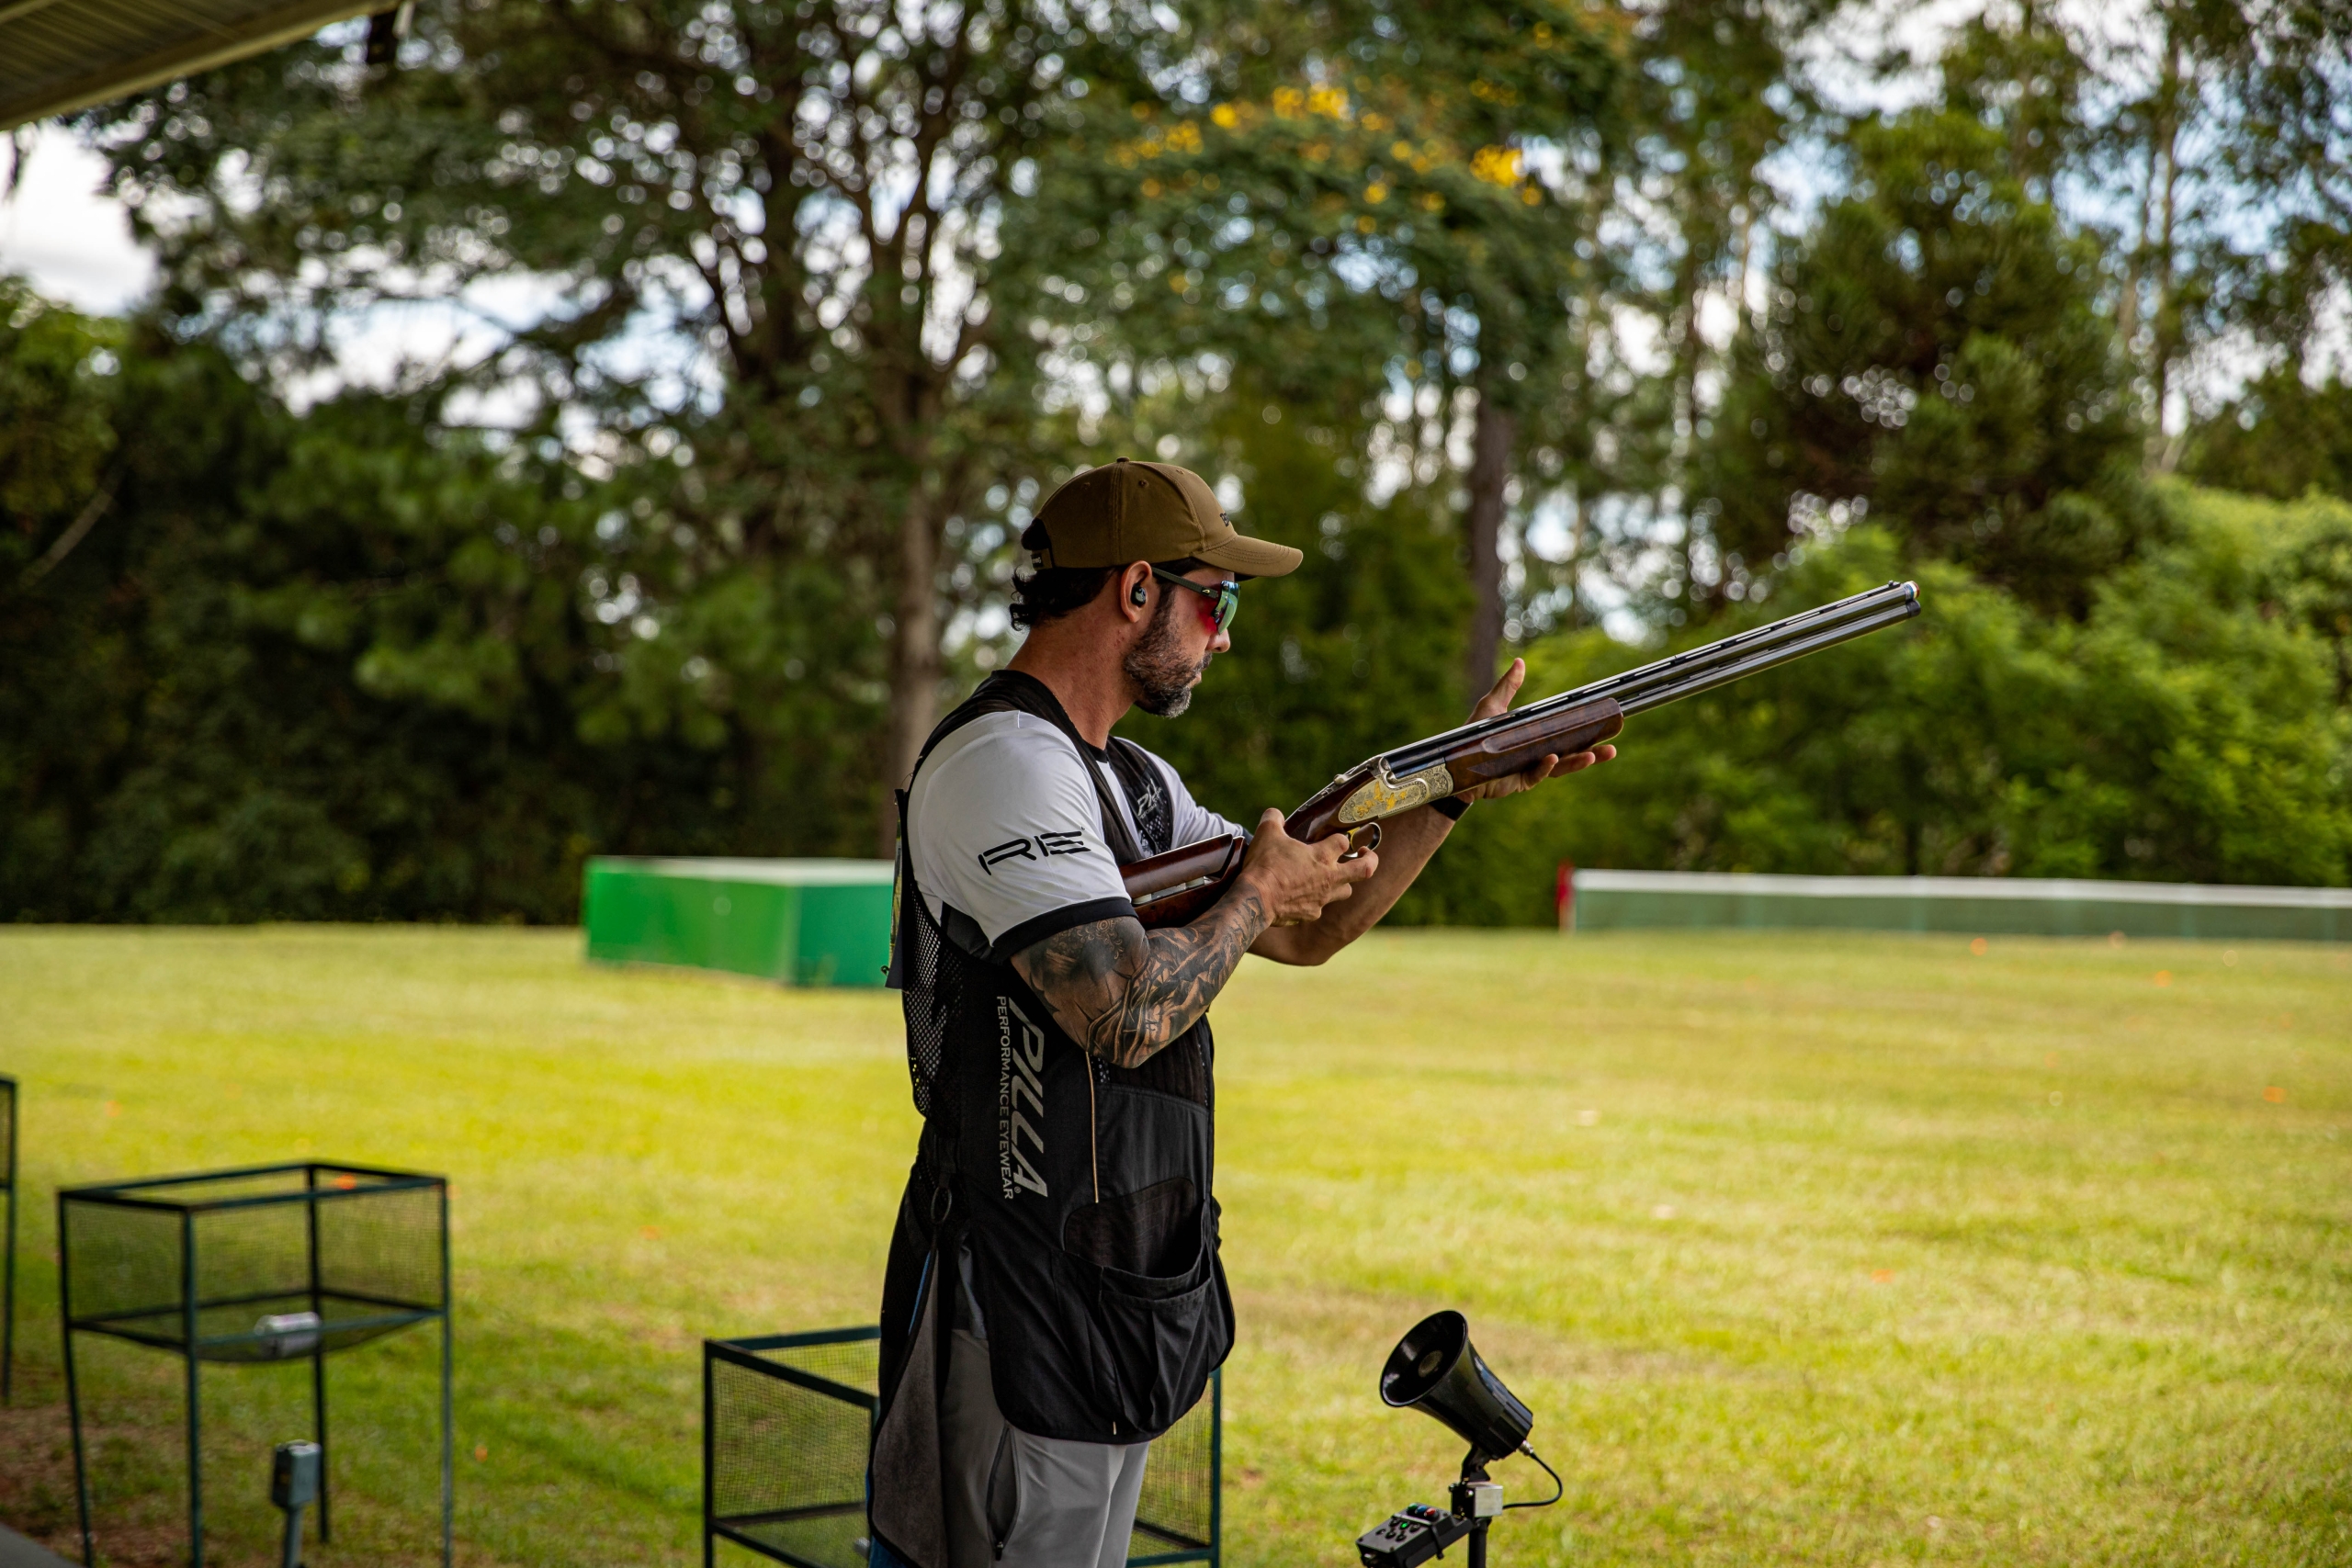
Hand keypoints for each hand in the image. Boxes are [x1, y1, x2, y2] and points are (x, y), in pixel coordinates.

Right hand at [1237, 808, 1378, 925]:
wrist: (1256, 899)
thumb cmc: (1265, 865)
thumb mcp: (1266, 834)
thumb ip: (1274, 819)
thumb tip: (1274, 814)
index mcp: (1321, 856)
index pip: (1343, 842)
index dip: (1341, 838)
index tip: (1336, 838)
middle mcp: (1329, 878)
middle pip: (1363, 870)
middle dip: (1370, 861)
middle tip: (1366, 854)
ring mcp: (1322, 898)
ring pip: (1346, 891)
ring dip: (1343, 883)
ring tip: (1334, 878)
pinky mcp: (1311, 913)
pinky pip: (1319, 907)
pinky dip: (1315, 901)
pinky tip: (1303, 897)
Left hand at [1454, 658, 1617, 804]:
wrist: (1455, 764)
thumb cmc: (1473, 735)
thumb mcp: (1492, 707)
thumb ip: (1507, 686)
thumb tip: (1520, 662)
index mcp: (1536, 738)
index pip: (1567, 735)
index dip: (1586, 732)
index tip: (1606, 724)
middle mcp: (1537, 755)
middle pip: (1570, 755)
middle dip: (1592, 753)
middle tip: (1611, 749)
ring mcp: (1529, 769)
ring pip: (1558, 768)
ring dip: (1576, 763)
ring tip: (1593, 757)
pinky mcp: (1518, 781)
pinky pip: (1535, 775)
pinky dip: (1544, 767)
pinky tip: (1553, 759)